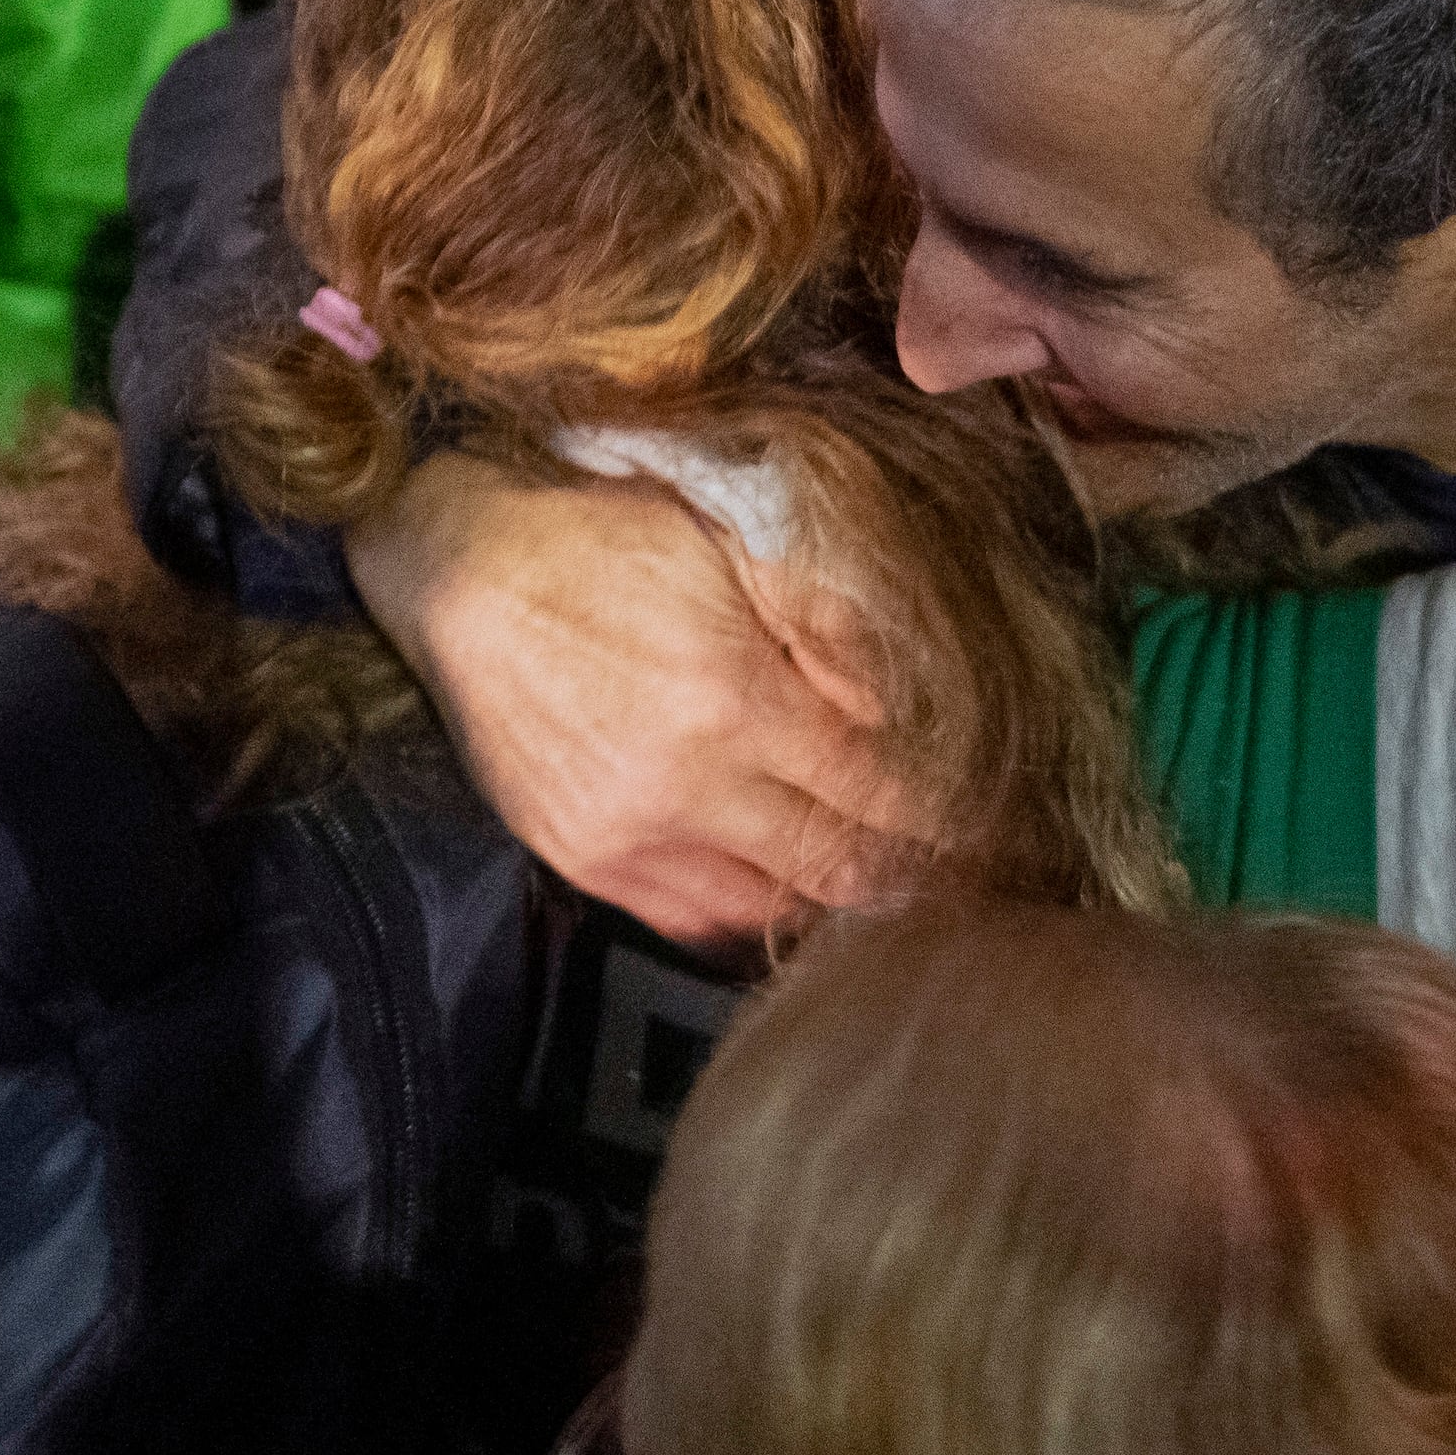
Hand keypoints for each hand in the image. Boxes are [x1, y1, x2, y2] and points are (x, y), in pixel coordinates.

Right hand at [346, 457, 931, 956]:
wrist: (456, 570)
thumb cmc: (603, 533)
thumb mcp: (732, 543)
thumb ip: (829, 625)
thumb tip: (906, 702)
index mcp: (736, 698)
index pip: (880, 790)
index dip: (949, 815)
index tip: (1000, 823)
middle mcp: (688, 787)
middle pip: (841, 865)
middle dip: (920, 876)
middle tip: (980, 878)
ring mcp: (630, 838)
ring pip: (775, 910)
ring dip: (844, 904)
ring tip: (903, 892)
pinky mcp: (585, 864)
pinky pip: (698, 921)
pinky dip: (761, 916)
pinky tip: (801, 897)